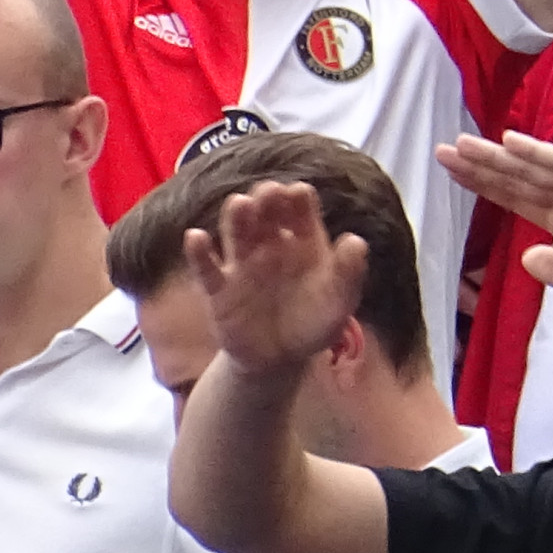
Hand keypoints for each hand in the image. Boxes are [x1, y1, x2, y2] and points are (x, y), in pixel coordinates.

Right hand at [180, 179, 367, 375]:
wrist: (281, 359)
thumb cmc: (315, 322)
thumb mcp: (340, 300)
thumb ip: (349, 272)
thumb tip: (356, 242)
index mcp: (304, 240)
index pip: (300, 208)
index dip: (299, 198)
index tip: (298, 193)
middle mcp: (272, 244)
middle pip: (266, 213)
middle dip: (267, 199)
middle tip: (269, 192)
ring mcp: (243, 265)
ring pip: (236, 233)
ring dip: (236, 217)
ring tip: (240, 204)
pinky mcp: (219, 291)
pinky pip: (206, 269)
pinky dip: (199, 253)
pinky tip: (196, 237)